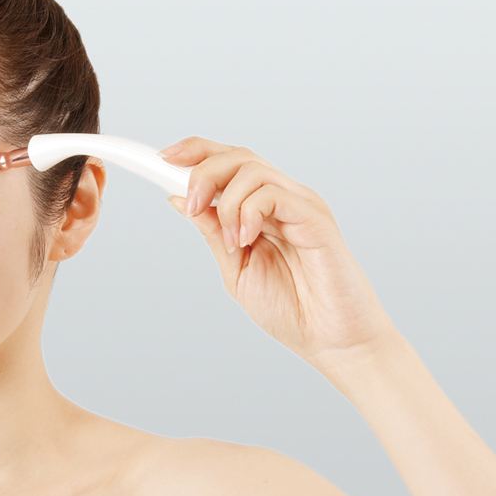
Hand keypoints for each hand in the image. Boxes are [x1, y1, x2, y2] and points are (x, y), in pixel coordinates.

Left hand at [160, 136, 400, 370]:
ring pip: (252, 169)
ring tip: (229, 240)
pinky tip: (245, 240)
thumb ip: (212, 232)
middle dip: (202, 172)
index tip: (162, 157)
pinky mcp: (316, 218)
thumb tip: (179, 200)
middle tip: (189, 205)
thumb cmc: (293, 310)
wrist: (332, 342)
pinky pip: (274, 193)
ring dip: (225, 200)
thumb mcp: (236, 268)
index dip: (195, 152)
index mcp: (264, 210)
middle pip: (238, 156)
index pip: (229, 163)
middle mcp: (284, 199)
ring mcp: (302, 205)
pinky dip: (248, 211)